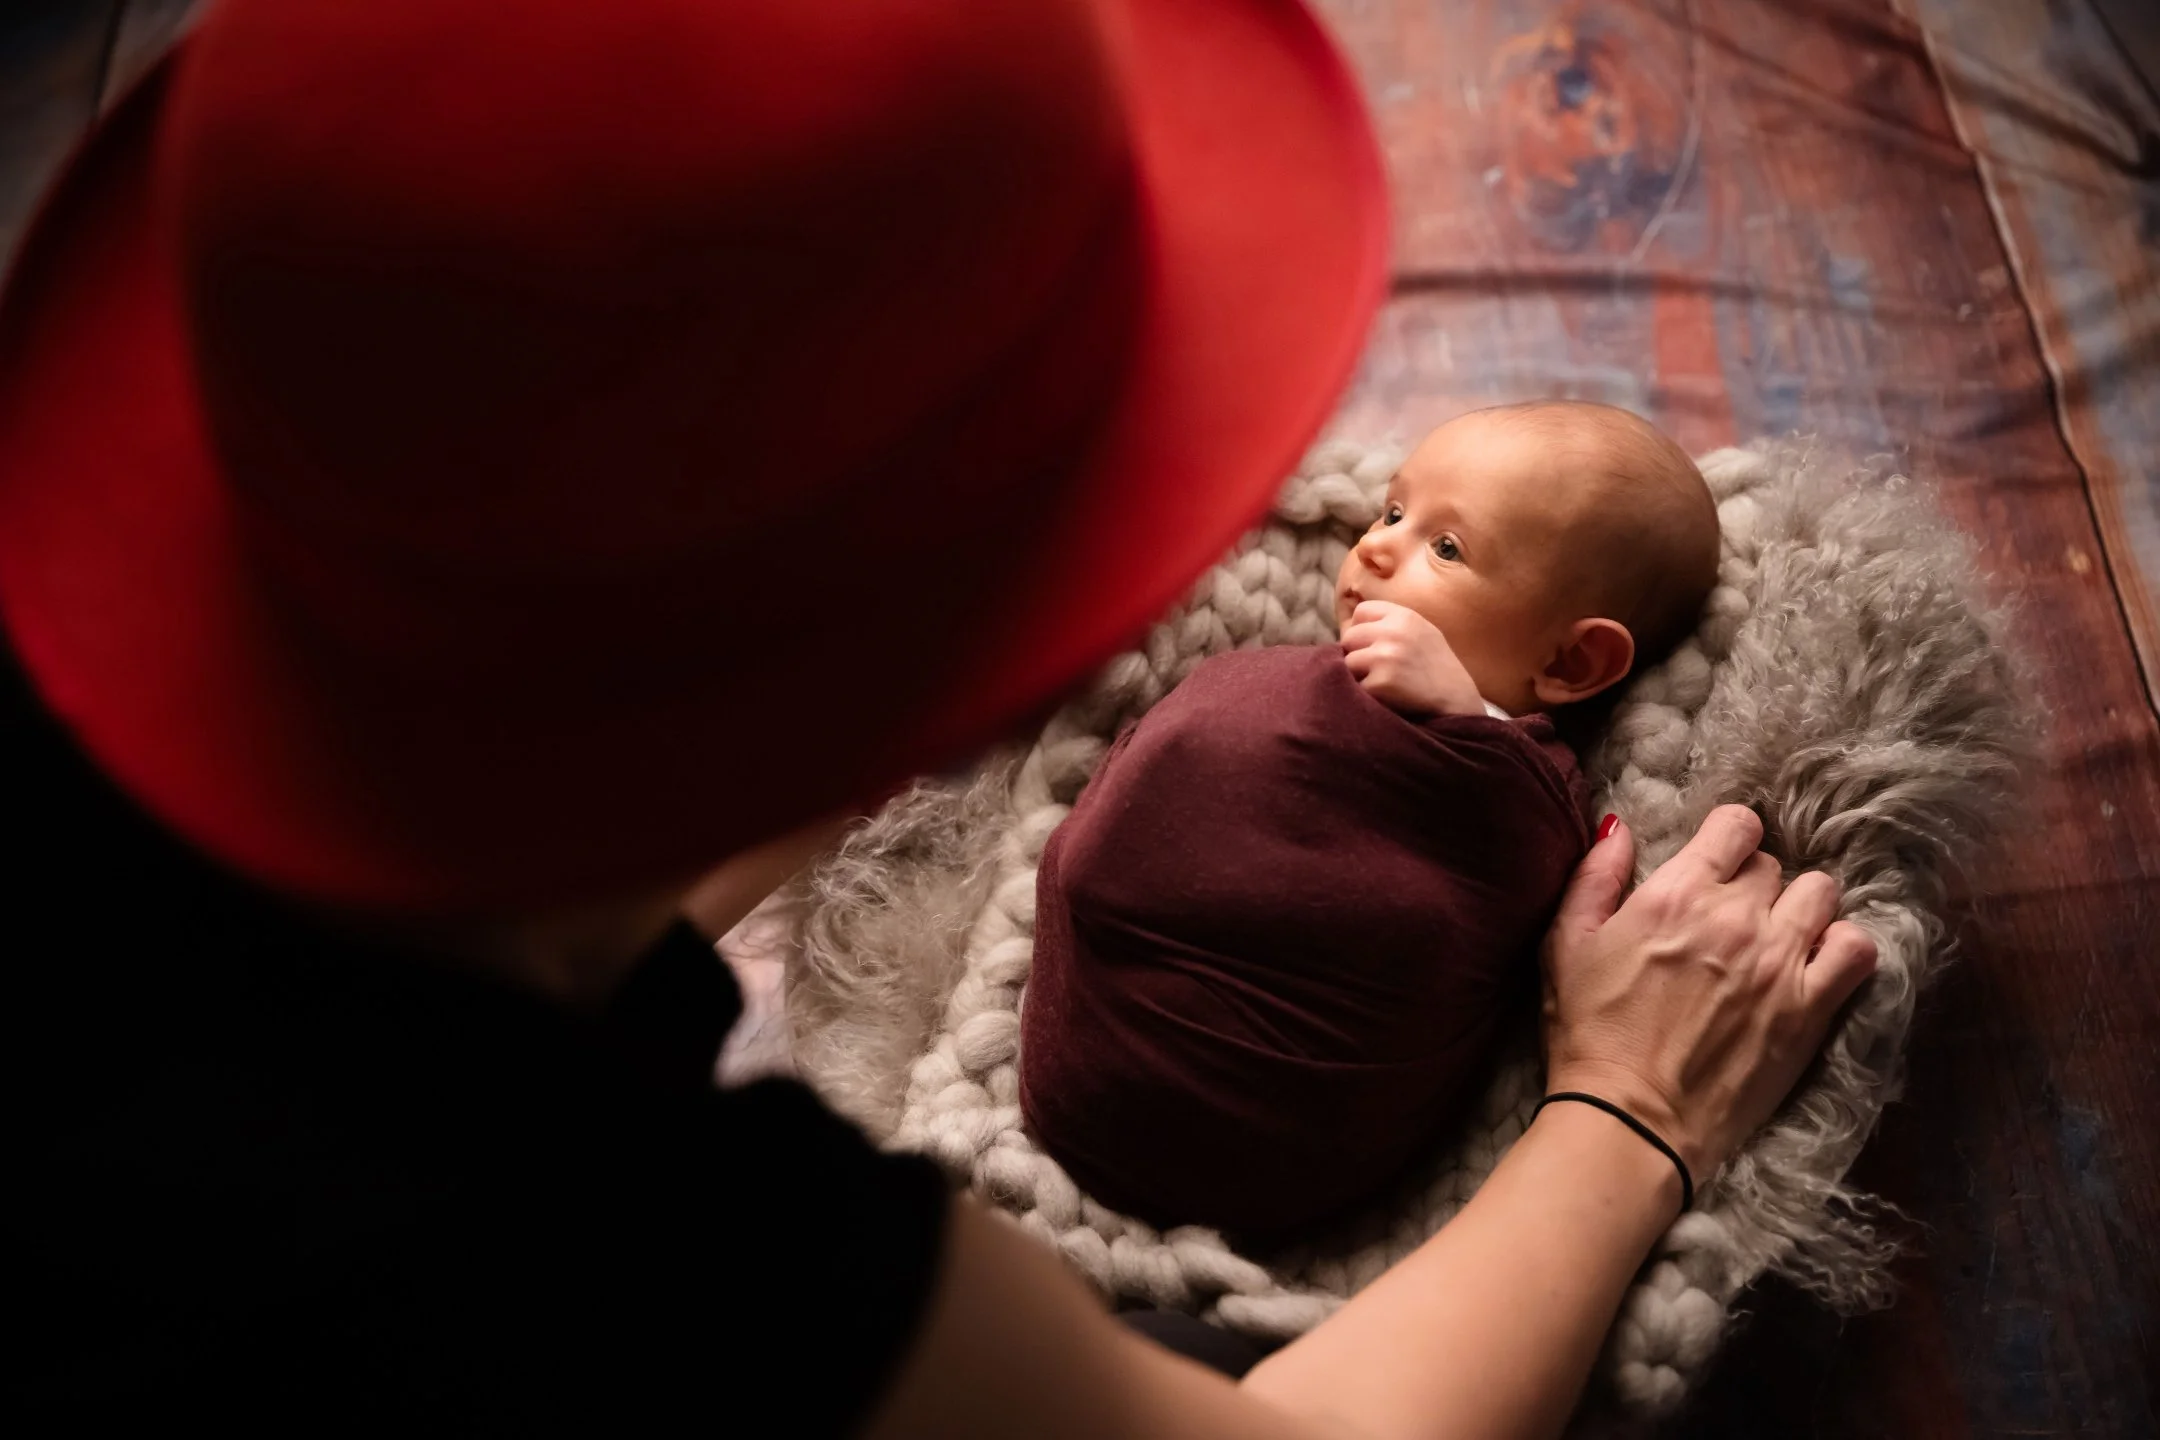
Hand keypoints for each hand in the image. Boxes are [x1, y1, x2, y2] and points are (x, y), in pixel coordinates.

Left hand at [1339, 599, 1484, 716]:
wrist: (1456, 700)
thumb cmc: (1435, 667)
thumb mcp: (1421, 631)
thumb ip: (1390, 623)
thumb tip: (1348, 623)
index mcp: (1404, 616)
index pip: (1361, 611)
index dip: (1362, 629)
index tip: (1374, 645)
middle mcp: (1394, 632)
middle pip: (1349, 637)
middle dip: (1357, 653)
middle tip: (1376, 669)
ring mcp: (1386, 657)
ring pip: (1348, 662)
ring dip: (1358, 675)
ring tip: (1383, 682)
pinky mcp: (1381, 682)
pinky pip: (1355, 686)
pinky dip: (1366, 694)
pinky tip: (1387, 696)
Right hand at [1539, 806, 1878, 1181]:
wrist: (1629, 1120)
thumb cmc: (1588, 1033)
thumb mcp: (1565, 944)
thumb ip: (1594, 876)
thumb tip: (1620, 826)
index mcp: (1675, 894)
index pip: (1736, 826)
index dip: (1729, 838)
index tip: (1718, 863)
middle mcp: (1735, 917)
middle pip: (1773, 867)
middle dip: (1753, 884)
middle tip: (1731, 921)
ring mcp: (1779, 962)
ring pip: (1821, 895)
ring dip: (1801, 909)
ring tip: (1778, 940)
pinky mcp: (1809, 1010)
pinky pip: (1857, 950)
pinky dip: (1843, 948)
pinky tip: (1817, 965)